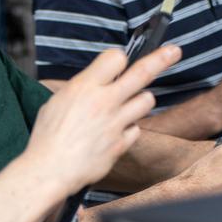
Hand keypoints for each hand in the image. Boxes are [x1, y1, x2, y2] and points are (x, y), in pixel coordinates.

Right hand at [24, 42, 181, 198]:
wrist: (49, 170)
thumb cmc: (47, 138)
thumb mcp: (55, 102)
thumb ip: (80, 89)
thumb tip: (93, 83)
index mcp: (84, 87)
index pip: (115, 58)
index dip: (118, 59)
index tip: (118, 64)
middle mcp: (104, 101)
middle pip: (142, 73)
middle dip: (162, 59)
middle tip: (174, 51)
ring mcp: (115, 123)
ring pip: (146, 100)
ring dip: (140, 100)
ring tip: (127, 106)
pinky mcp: (121, 144)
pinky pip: (136, 129)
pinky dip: (128, 129)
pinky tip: (114, 133)